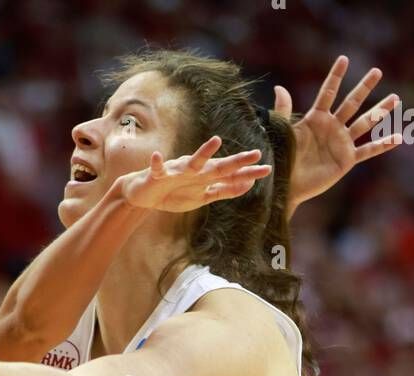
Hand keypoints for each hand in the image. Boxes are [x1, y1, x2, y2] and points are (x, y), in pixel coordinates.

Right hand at [118, 137, 270, 212]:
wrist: (146, 194)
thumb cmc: (175, 193)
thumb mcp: (204, 196)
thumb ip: (225, 190)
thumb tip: (248, 184)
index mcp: (205, 177)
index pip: (230, 175)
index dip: (247, 173)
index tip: (267, 169)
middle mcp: (194, 171)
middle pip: (218, 167)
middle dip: (236, 162)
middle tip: (255, 154)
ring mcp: (176, 172)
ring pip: (192, 162)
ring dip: (203, 152)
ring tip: (215, 141)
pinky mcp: (158, 176)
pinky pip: (157, 169)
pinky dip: (156, 163)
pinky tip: (157, 156)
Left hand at [276, 55, 400, 212]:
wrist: (288, 185)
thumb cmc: (284, 159)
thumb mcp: (283, 132)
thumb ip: (284, 110)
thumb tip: (279, 87)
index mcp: (316, 118)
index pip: (328, 93)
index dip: (335, 77)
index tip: (344, 59)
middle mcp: (332, 127)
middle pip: (352, 103)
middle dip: (364, 87)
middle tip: (377, 71)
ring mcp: (342, 142)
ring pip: (365, 122)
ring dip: (380, 111)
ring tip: (395, 98)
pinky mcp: (347, 159)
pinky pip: (368, 151)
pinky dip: (383, 145)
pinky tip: (398, 138)